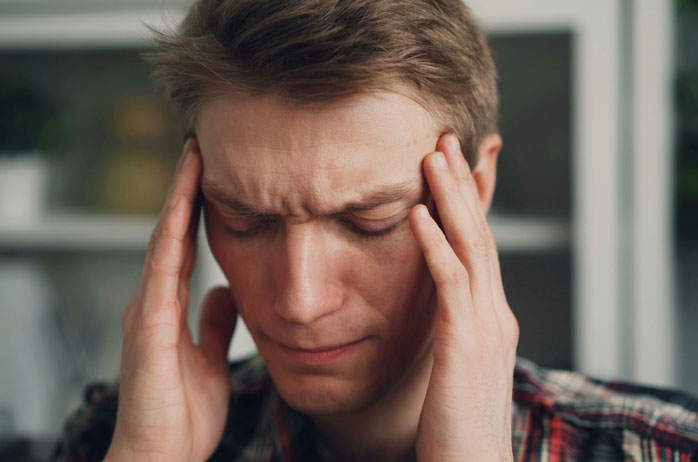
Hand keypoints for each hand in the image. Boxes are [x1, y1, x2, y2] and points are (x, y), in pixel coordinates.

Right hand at [105, 139, 237, 461]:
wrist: (160, 456)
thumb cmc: (181, 414)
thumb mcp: (209, 359)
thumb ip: (214, 324)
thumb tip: (225, 292)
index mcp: (169, 307)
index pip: (185, 246)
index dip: (196, 210)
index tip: (213, 174)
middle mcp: (154, 301)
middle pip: (171, 234)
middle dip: (185, 191)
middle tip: (200, 148)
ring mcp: (148, 311)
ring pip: (164, 242)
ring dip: (178, 200)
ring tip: (193, 159)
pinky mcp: (149, 327)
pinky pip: (162, 272)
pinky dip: (171, 237)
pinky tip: (181, 208)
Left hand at [409, 133, 518, 460]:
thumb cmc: (457, 426)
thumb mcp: (459, 367)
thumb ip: (453, 331)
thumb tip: (437, 309)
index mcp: (491, 318)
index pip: (481, 247)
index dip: (468, 204)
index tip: (450, 166)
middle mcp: (495, 314)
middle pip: (480, 234)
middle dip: (462, 185)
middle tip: (443, 140)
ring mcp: (485, 327)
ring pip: (470, 248)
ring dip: (450, 200)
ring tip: (432, 158)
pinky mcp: (465, 345)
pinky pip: (449, 284)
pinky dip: (434, 245)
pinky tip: (416, 215)